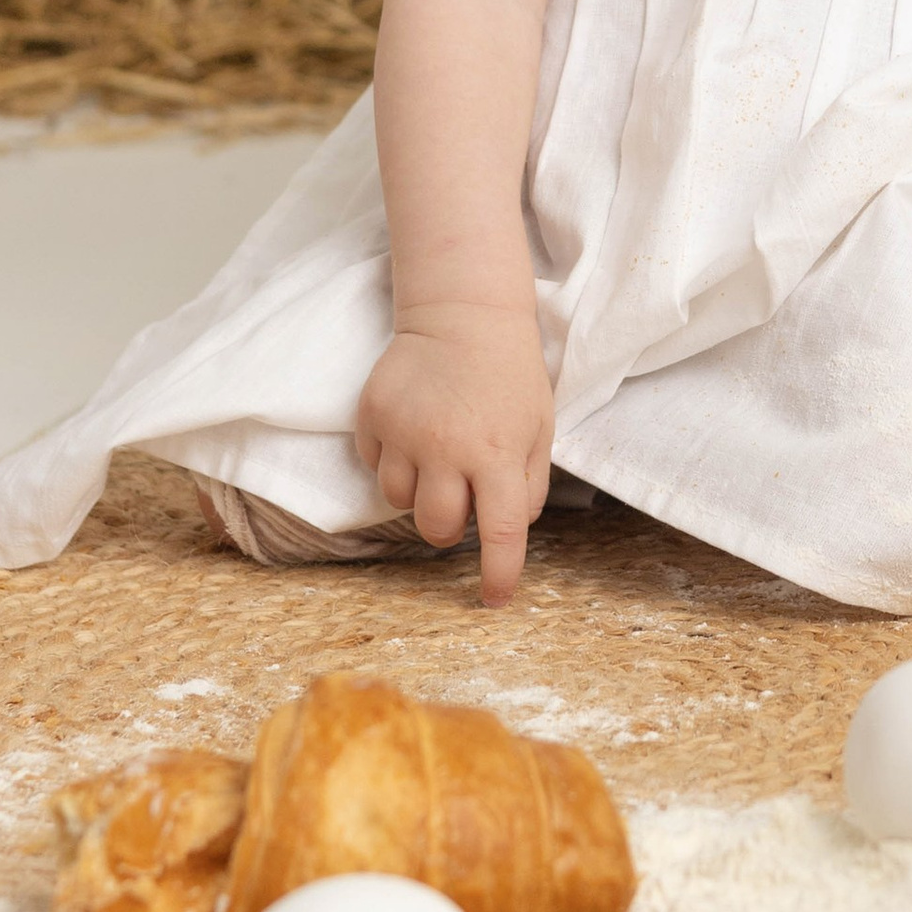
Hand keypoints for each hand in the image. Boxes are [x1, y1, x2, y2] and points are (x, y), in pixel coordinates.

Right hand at [355, 306, 555, 603]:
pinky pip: (374, 462)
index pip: (500, 533)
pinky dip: (391, 457)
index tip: (493, 599)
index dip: (498, 574)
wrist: (463, 313)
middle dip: (449, 528)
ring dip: (419, 490)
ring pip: (398, 500)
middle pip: (436, 529)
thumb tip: (511, 528)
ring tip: (437, 451)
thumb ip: (530, 483)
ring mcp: (403, 432)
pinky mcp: (372, 415)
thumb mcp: (540, 427)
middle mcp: (447, 448)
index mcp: (497, 453)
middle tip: (461, 497)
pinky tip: (413, 428)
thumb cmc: (510, 373)